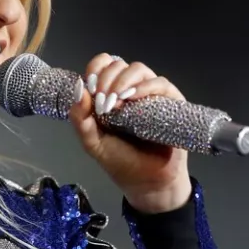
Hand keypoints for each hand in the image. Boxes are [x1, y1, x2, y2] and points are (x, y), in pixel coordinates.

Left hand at [68, 53, 191, 213]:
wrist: (148, 183)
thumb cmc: (120, 161)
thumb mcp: (92, 141)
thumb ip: (80, 117)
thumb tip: (78, 87)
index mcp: (108, 94)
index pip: (101, 66)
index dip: (96, 69)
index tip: (91, 85)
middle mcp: (129, 90)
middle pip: (118, 65)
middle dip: (107, 79)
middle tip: (103, 101)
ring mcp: (150, 94)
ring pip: (138, 69)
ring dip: (123, 80)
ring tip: (117, 100)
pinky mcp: (171, 102)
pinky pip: (161, 83)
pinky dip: (146, 86)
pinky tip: (135, 98)